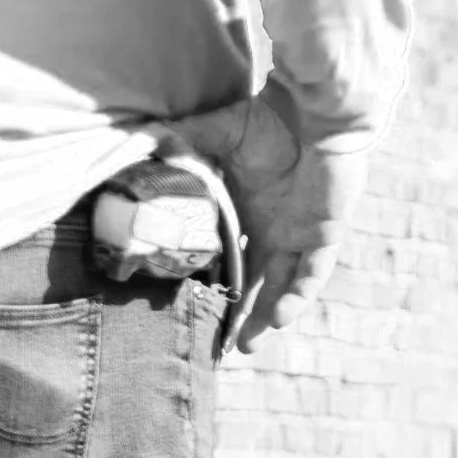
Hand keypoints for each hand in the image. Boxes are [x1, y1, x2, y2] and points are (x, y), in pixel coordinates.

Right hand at [168, 87, 365, 353]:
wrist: (316, 108)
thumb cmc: (270, 115)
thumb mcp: (216, 133)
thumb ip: (180, 141)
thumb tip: (136, 139)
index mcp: (244, 211)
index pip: (225, 256)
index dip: (209, 282)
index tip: (183, 308)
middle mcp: (271, 229)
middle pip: (253, 282)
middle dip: (237, 314)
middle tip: (217, 349)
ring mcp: (297, 234)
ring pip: (282, 287)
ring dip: (264, 315)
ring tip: (244, 346)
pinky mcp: (322, 234)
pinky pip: (311, 274)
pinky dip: (296, 296)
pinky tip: (279, 319)